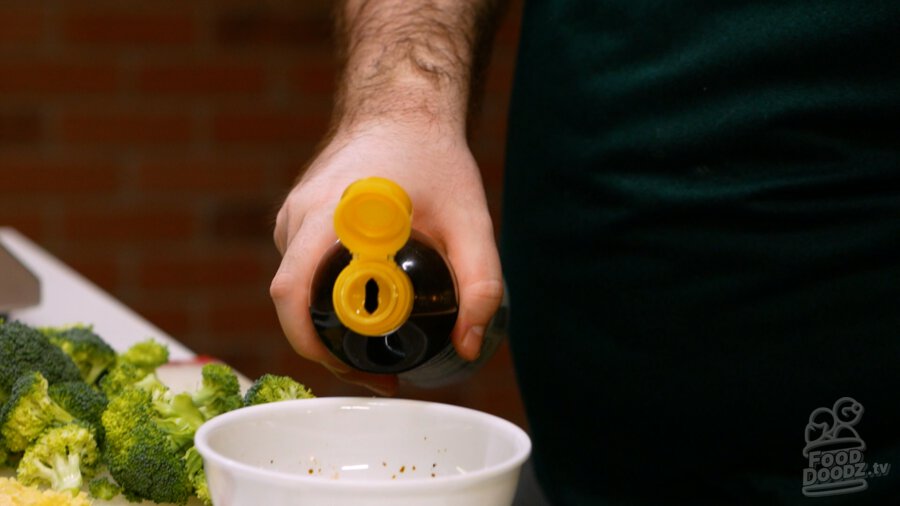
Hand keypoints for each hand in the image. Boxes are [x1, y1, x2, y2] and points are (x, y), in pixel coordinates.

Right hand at [270, 121, 503, 395]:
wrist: (403, 108)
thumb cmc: (434, 158)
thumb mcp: (470, 219)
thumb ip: (480, 283)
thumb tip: (469, 346)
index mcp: (329, 215)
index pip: (292, 291)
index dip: (309, 342)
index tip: (350, 371)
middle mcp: (298, 215)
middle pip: (292, 299)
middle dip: (327, 345)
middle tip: (378, 371)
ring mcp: (292, 214)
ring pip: (295, 284)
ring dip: (325, 320)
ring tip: (376, 343)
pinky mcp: (297, 215)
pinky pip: (299, 266)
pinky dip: (323, 294)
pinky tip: (363, 305)